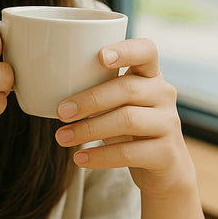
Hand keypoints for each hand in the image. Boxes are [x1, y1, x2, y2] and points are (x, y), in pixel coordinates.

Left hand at [54, 38, 196, 198]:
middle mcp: (163, 94)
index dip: (126, 50)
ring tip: (62, 138)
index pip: (147, 50)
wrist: (165, 168)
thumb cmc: (131, 127)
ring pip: (127, 119)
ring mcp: (169, 123)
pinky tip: (80, 158)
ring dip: (89, 129)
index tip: (100, 57)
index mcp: (150, 75)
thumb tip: (48, 84)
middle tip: (60, 112)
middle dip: (90, 99)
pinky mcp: (166, 153)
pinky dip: (100, 156)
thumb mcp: (118, 103)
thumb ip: (98, 89)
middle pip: (127, 88)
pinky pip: (129, 152)